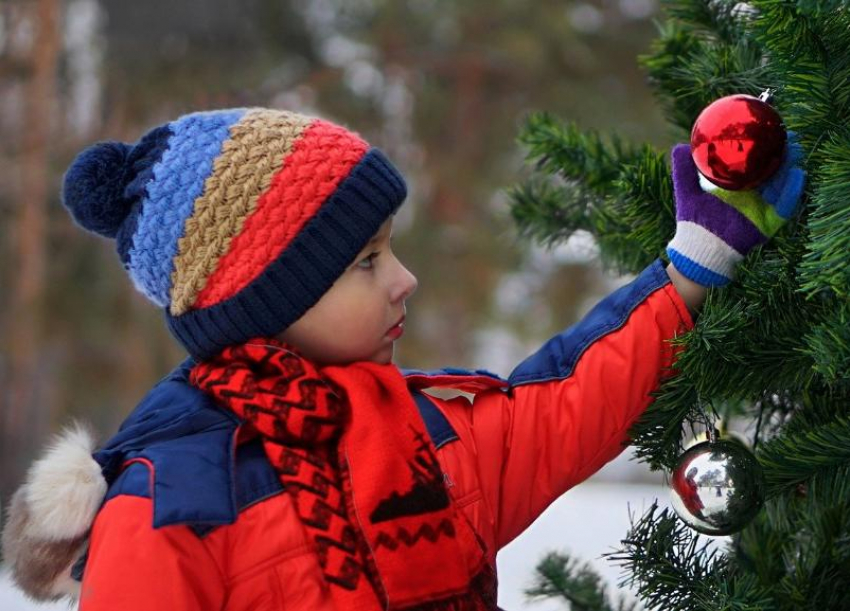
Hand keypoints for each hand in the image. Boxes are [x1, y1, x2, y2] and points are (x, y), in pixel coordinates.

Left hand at [666, 134, 805, 286]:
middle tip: (789, 136)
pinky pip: (785, 206)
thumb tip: (681, 146)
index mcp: (737, 187)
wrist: (697, 249)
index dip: (764, 149)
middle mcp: (752, 196)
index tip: (769, 131)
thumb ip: (684, 170)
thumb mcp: (687, 191)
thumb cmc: (693, 222)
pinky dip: (792, 191)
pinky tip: (797, 175)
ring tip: (794, 150)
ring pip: (782, 185)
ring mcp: (761, 209)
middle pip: (774, 172)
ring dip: (790, 167)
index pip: (755, 165)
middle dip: (783, 154)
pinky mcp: (767, 223)